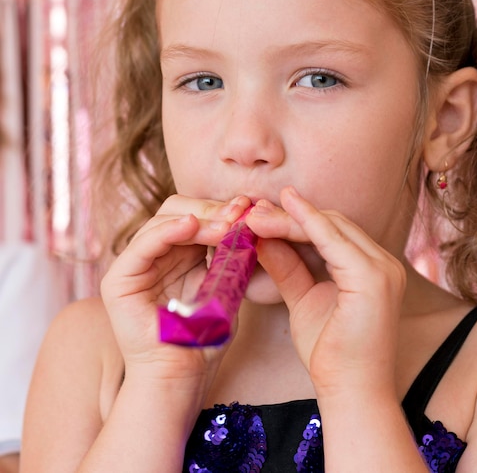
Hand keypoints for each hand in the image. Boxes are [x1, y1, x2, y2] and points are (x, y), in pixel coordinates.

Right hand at [100, 195, 250, 381]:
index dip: (220, 208)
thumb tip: (251, 219)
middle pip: (178, 210)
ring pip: (162, 221)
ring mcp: (135, 265)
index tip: (248, 207)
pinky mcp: (119, 281)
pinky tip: (190, 226)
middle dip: (211, 209)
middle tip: (239, 213)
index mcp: (180, 253)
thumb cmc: (206, 336)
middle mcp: (155, 254)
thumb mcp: (227, 286)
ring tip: (226, 225)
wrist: (182, 375)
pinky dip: (167, 231)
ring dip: (198, 219)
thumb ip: (232, 255)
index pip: (196, 215)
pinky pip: (142, 245)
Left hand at [246, 187, 405, 398]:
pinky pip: (333, 241)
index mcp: (373, 267)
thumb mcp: (303, 300)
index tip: (263, 211)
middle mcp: (384, 262)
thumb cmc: (330, 354)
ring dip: (290, 219)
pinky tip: (277, 217)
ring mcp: (382, 268)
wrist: (351, 393)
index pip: (333, 231)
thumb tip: (262, 238)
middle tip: (253, 210)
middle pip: (333, 224)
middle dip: (290, 215)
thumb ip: (288, 268)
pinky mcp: (373, 277)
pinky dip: (304, 225)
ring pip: (331, 227)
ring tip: (255, 215)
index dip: (298, 219)